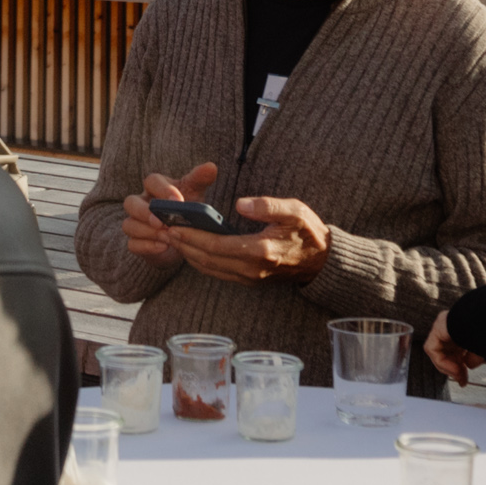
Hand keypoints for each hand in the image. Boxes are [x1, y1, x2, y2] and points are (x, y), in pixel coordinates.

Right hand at [119, 163, 219, 265]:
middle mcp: (140, 203)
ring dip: (147, 231)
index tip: (179, 201)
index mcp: (154, 187)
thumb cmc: (186, 206)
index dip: (163, 190)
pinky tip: (164, 247)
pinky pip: (132, 244)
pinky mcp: (137, 242)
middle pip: (131, 202)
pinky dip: (146, 246)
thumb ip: (200, 179)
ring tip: (166, 237)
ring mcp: (136, 223)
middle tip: (162, 221)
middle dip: (144, 212)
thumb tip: (211, 166)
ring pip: (129, 225)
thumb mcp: (194, 192)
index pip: (151, 181)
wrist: (183, 234)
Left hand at [176, 194, 333, 286]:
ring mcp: (250, 278)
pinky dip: (200, 261)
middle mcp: (252, 269)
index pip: (216, 246)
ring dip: (188, 254)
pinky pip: (218, 273)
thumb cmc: (308, 232)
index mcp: (260, 250)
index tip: (174, 225)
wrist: (322, 262)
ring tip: (171, 237)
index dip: (192, 236)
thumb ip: (268, 206)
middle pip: (207, 260)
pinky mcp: (248, 281)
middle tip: (163, 229)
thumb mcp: (295, 210)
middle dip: (183, 245)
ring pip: (209, 269)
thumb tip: (240, 204)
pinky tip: (190, 248)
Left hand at [425, 309, 481, 381]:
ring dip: (448, 367)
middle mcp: (453, 325)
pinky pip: (433, 349)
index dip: (460, 367)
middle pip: (447, 352)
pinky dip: (442, 362)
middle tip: (462, 381)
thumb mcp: (484, 351)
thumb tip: (469, 364)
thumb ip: (474, 358)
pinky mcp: (438, 326)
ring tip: (460, 375)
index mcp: (465, 329)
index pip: (457, 350)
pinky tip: (455, 369)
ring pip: (438, 352)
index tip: (464, 380)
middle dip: (454, 369)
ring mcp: (445, 324)